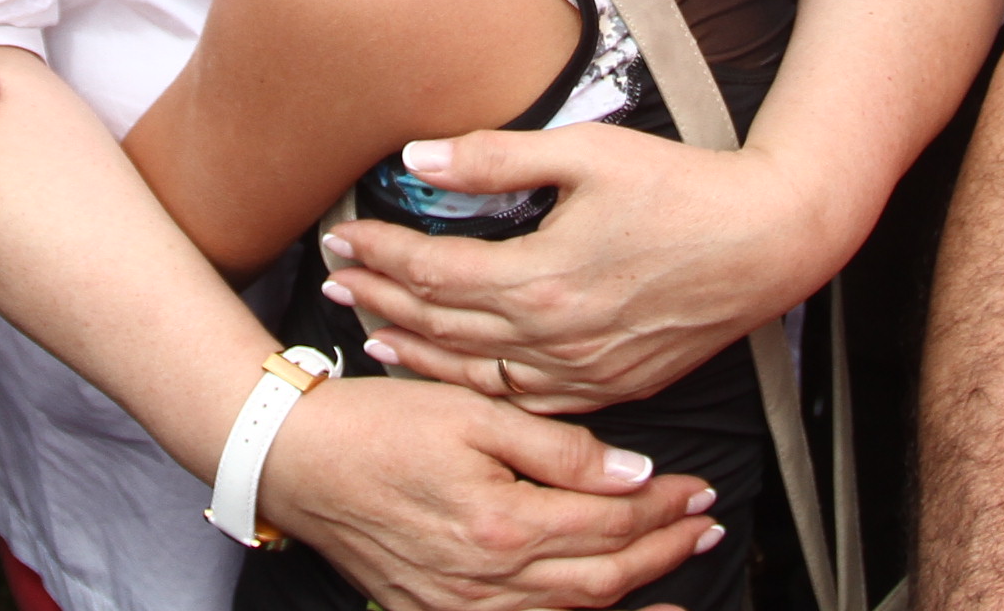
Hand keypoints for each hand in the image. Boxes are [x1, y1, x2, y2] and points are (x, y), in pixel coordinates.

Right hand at [260, 373, 720, 610]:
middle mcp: (487, 582)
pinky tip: (597, 610)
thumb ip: (557, 447)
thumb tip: (632, 471)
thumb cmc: (378, 425)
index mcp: (503, 525)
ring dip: (631, 591)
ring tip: (676, 569)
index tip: (698, 488)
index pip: (609, 521)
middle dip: (663, 551)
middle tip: (706, 525)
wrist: (297, 460)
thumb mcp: (471, 413)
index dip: (663, 506)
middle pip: (603, 577)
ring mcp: (462, 608)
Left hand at [318, 126, 825, 412]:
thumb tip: (419, 158)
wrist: (768, 240)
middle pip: (442, 326)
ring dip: (418, 352)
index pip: (433, 271)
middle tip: (334, 282)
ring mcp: (583, 370)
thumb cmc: (682, 188)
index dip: (380, 254)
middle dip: (381, 300)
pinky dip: (477, 388)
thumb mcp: (587, 153)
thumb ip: (497, 159)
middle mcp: (554, 336)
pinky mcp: (612, 385)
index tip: (342, 236)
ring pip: (476, 374)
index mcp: (540, 278)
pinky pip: (526, 400)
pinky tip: (458, 374)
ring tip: (372, 334)